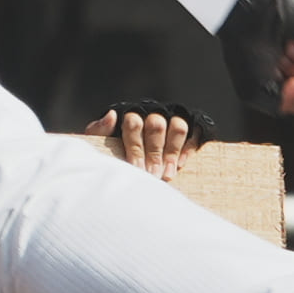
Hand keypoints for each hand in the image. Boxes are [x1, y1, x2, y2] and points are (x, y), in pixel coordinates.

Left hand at [86, 109, 200, 176]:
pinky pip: (194, 136)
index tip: (135, 168)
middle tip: (152, 175)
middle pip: (157, 125)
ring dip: (172, 151)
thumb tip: (112, 115)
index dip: (136, 146)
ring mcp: (171, 124)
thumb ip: (98, 130)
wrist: (125, 177)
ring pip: (177, 127)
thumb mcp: (99, 146)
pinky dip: (188, 150)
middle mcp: (151, 117)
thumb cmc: (111, 158)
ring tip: (166, 175)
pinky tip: (179, 166)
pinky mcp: (189, 134)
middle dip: (154, 153)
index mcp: (131, 118)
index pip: (134, 121)